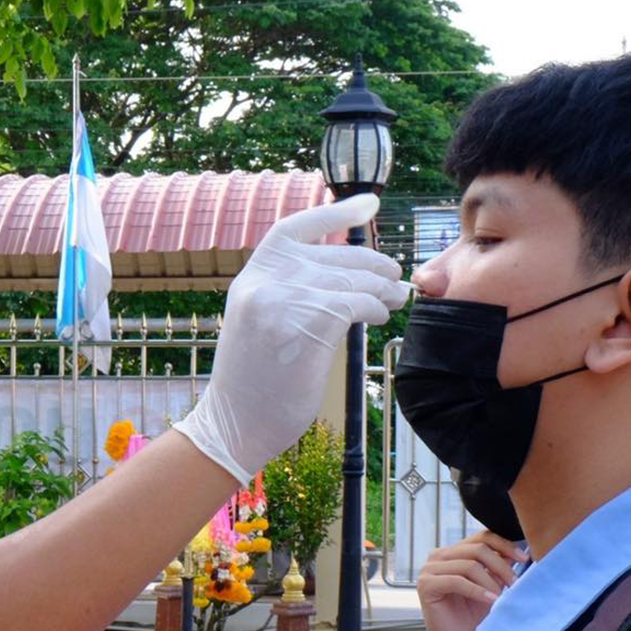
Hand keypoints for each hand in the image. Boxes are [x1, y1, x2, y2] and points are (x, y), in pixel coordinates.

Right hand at [174, 194, 407, 483]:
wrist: (235, 426)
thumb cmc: (255, 386)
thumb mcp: (263, 324)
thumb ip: (290, 293)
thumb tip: (348, 275)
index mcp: (251, 277)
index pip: (295, 228)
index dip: (336, 214)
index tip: (371, 204)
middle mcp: (261, 281)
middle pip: (335, 256)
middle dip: (374, 266)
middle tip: (395, 280)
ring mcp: (280, 300)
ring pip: (350, 280)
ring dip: (381, 289)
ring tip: (393, 301)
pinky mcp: (303, 323)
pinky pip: (354, 303)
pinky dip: (374, 308)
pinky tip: (379, 317)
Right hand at [417, 530, 525, 630]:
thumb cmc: (473, 616)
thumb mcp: (491, 585)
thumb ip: (498, 567)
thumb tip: (521, 548)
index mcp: (454, 552)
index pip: (482, 537)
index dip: (505, 545)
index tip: (526, 558)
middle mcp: (438, 556)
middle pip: (477, 549)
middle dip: (501, 566)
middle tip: (516, 584)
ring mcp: (428, 569)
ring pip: (468, 565)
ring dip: (491, 582)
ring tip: (503, 598)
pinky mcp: (425, 585)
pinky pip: (456, 581)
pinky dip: (477, 591)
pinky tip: (491, 601)